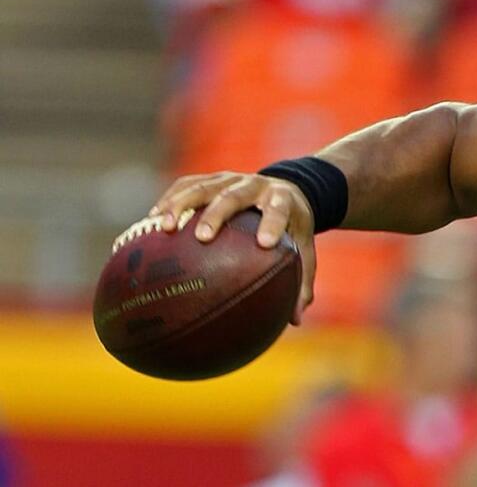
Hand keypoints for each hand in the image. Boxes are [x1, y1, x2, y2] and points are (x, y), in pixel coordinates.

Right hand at [149, 171, 316, 324]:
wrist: (285, 188)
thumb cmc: (292, 226)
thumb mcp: (303, 247)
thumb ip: (301, 280)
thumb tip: (295, 322)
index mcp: (282, 199)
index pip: (279, 209)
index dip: (273, 223)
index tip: (264, 243)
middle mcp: (255, 185)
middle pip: (234, 195)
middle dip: (217, 214)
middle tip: (202, 238)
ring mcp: (230, 178)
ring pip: (204, 187)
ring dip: (182, 204)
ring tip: (163, 227)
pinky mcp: (211, 178)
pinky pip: (186, 186)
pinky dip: (168, 201)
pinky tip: (148, 223)